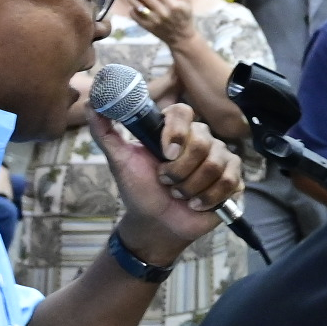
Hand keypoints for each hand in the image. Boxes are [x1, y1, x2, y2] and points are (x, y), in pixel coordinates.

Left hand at [90, 101, 243, 254]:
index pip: (184, 112)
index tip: (163, 154)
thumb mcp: (119, 160)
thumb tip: (92, 101)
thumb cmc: (140, 190)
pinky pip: (228, 182)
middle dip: (179, 170)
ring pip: (214, 164)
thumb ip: (105, 131)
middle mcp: (202, 140)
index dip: (176, 132)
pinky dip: (208, 198)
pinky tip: (196, 204)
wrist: (156, 224)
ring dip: (190, 187)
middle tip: (165, 182)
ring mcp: (221, 159)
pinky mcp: (233, 181)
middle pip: (201, 142)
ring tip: (179, 195)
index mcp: (176, 130)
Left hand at [125, 0, 196, 46]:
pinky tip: (131, 3)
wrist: (181, 38)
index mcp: (173, 4)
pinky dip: (132, 9)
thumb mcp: (188, 2)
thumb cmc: (185, 17)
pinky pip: (136, 16)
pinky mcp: (148, 27)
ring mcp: (154, 20)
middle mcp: (162, 12)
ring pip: (138, 6)